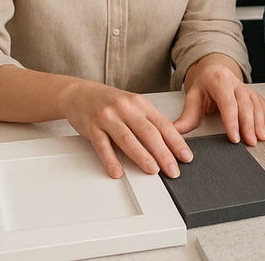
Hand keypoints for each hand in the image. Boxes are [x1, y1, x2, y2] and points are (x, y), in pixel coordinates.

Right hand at [61, 80, 191, 179]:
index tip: (186, 156)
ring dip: (142, 156)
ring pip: (128, 139)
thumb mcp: (132, 105)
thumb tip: (170, 144)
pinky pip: (102, 146)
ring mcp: (108, 117)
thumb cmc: (109, 102)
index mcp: (140, 103)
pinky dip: (111, 160)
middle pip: (148, 133)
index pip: (163, 124)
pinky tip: (117, 171)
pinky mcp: (92, 127)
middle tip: (173, 170)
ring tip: (153, 170)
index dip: (176, 142)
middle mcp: (125, 109)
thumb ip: (149, 121)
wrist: (79, 93)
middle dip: (163, 153)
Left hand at [174, 53, 264, 145]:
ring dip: (261, 121)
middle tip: (251, 141)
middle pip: (246, 105)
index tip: (235, 138)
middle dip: (250, 124)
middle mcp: (236, 83)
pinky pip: (264, 103)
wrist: (214, 71)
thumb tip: (175, 131)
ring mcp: (247, 88)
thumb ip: (187, 117)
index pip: (228, 104)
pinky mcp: (254, 93)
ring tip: (262, 136)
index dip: (232, 121)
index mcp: (219, 82)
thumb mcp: (193, 98)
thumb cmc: (204, 86)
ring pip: (257, 104)